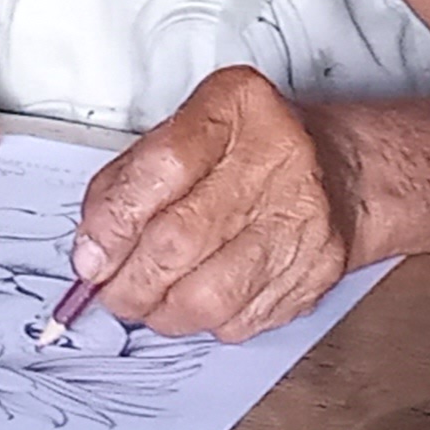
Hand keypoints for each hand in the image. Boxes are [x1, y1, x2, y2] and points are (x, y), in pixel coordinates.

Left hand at [72, 67, 359, 339]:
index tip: (88, 254)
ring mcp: (304, 221)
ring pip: (212, 294)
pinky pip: (242, 320)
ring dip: (160, 310)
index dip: (115, 220)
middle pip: (182, 239)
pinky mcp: (317, 274)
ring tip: (142, 303)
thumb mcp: (188, 128)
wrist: (341, 170)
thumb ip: (133, 176)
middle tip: (108, 291)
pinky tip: (189, 305)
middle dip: (130, 279)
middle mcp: (279, 160)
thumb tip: (92, 244)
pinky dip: (202, 322)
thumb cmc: (248, 147)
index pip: (163, 167)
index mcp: (237, 107)